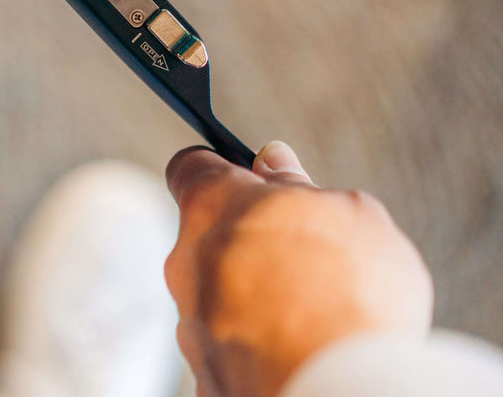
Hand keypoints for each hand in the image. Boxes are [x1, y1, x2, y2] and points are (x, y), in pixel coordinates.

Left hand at [164, 142, 432, 396]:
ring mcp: (190, 323)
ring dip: (253, 295)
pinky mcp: (204, 374)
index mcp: (213, 206)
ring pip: (217, 294)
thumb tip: (275, 162)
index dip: (221, 170)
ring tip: (314, 313)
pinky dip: (257, 344)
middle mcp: (186, 262)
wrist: (336, 392)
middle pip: (209, 237)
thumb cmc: (350, 297)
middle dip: (249, 240)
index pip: (191, 168)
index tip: (249, 178)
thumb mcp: (349, 214)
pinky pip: (230, 345)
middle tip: (305, 253)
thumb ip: (299, 185)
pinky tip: (299, 350)